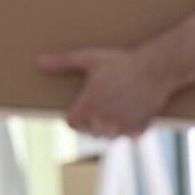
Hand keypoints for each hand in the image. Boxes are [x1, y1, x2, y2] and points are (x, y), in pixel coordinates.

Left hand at [37, 46, 172, 138]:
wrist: (155, 69)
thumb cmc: (120, 62)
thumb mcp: (89, 58)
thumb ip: (62, 62)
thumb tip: (38, 62)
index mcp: (88, 106)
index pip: (72, 123)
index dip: (73, 116)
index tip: (78, 108)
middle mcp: (103, 121)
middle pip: (90, 131)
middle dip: (91, 121)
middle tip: (99, 104)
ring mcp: (122, 127)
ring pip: (108, 136)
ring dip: (108, 127)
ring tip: (113, 108)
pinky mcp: (139, 130)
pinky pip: (128, 135)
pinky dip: (128, 128)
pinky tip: (130, 111)